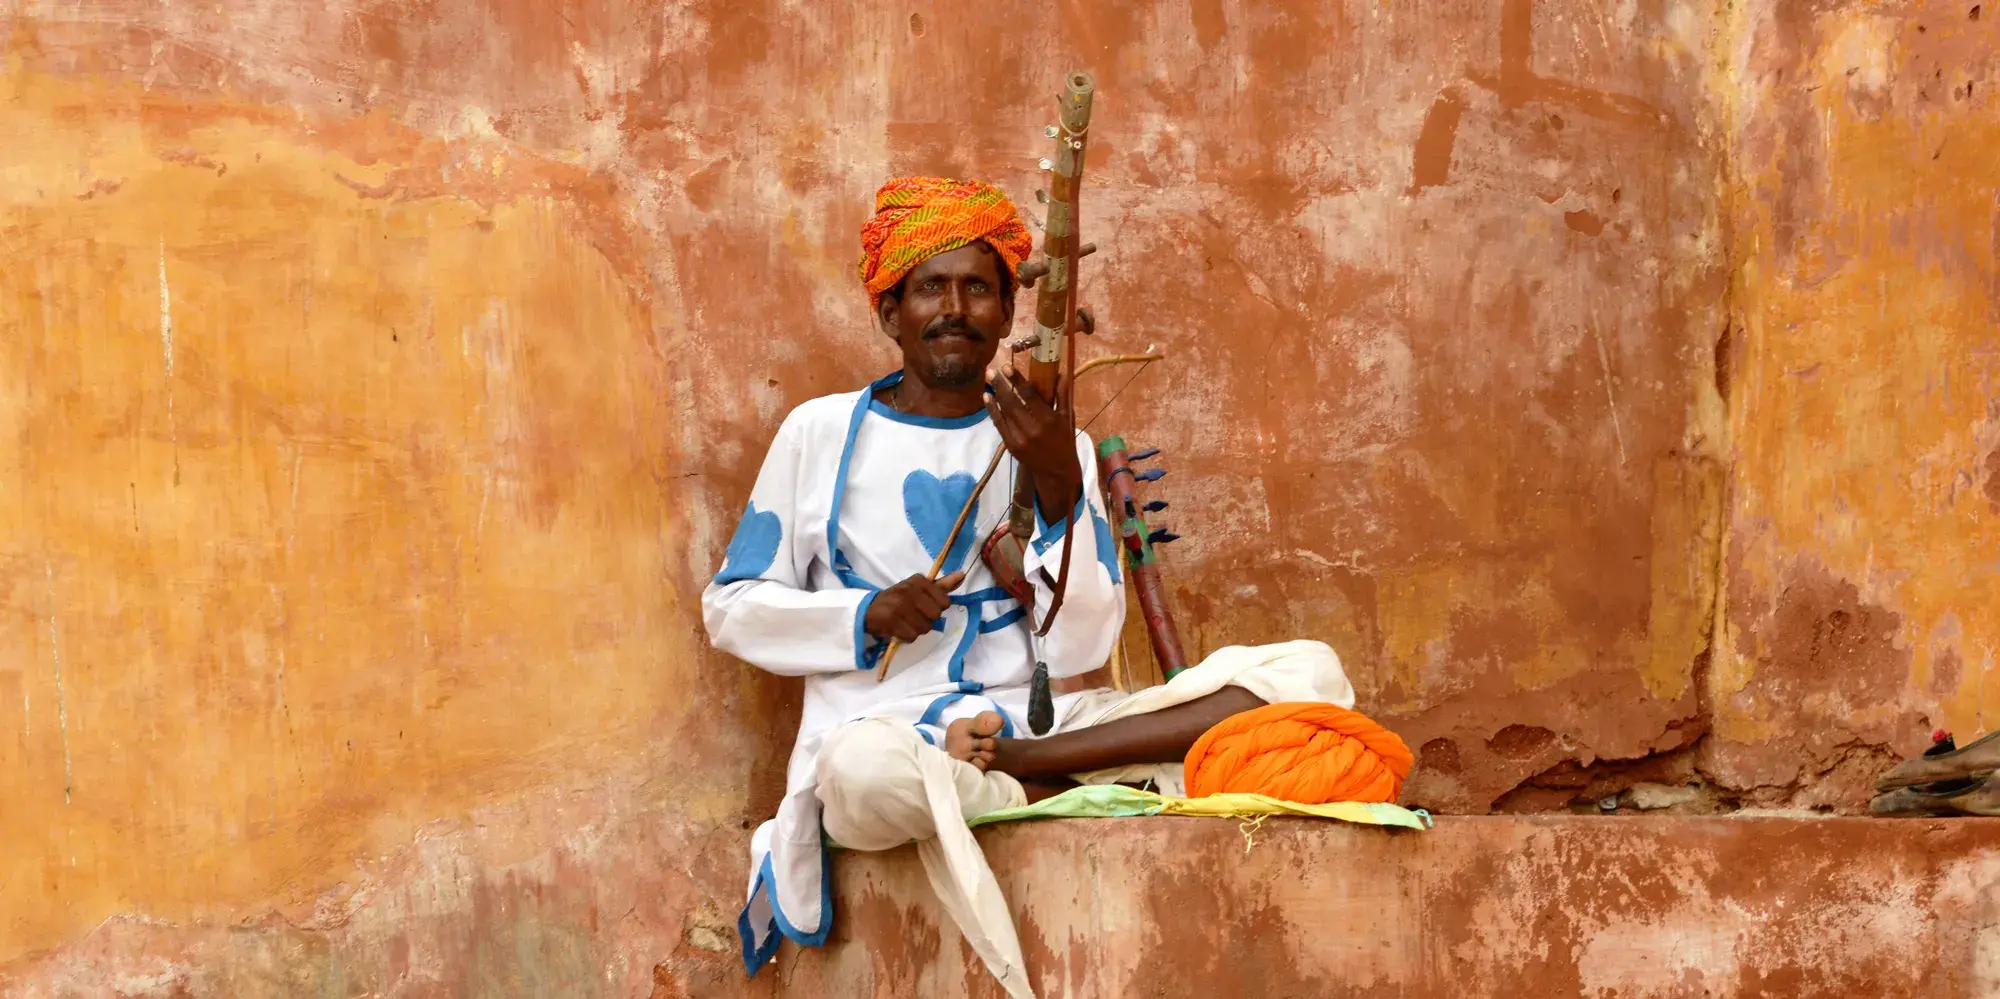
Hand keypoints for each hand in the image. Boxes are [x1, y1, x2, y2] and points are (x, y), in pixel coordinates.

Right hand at [864, 570, 966, 642]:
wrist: (869, 609)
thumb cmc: (898, 598)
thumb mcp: (919, 588)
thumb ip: (942, 585)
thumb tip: (962, 575)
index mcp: (919, 581)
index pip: (945, 602)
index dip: (937, 608)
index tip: (925, 605)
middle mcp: (910, 590)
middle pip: (936, 615)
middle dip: (927, 619)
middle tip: (914, 615)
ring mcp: (900, 606)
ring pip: (925, 628)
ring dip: (917, 629)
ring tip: (906, 622)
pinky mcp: (891, 621)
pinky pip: (912, 636)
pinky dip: (907, 636)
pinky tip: (900, 628)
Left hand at [986, 370, 1081, 513]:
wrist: (1056, 471)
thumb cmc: (1064, 440)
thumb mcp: (1066, 418)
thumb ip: (1062, 395)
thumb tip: (1060, 373)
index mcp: (1048, 420)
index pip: (1029, 395)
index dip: (1017, 380)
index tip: (1007, 367)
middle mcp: (1032, 429)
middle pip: (1012, 402)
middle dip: (1000, 384)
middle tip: (991, 370)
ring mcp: (1019, 439)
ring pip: (1003, 412)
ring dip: (994, 394)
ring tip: (987, 379)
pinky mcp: (1011, 445)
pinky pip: (999, 424)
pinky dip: (992, 410)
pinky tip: (987, 397)